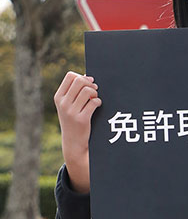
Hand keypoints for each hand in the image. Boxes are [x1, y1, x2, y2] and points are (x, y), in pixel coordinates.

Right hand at [54, 71, 101, 192]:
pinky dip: (98, 102)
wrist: (73, 142)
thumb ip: (75, 91)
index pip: (70, 76)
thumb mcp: (68, 105)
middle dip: (90, 83)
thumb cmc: (73, 119)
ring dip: (95, 93)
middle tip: (94, 90)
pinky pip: (94, 102)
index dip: (82, 76)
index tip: (88, 83)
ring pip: (87, 90)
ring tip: (95, 98)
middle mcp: (63, 103)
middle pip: (80, 81)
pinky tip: (97, 105)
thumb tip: (88, 77)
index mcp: (58, 97)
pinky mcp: (82, 119)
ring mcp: (71, 111)